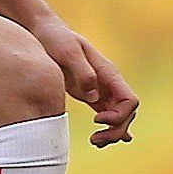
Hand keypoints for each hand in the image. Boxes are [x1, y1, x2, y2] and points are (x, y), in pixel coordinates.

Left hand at [28, 17, 137, 147]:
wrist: (43, 30)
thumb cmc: (55, 38)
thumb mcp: (67, 52)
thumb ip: (83, 73)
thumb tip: (94, 97)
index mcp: (108, 72)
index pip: (130, 101)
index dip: (120, 116)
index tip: (97, 119)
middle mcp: (108, 81)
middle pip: (126, 113)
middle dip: (116, 130)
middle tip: (95, 140)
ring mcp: (100, 88)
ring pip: (118, 116)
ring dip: (111, 132)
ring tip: (96, 142)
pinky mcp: (89, 93)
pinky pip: (106, 113)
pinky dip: (108, 127)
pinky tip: (106, 140)